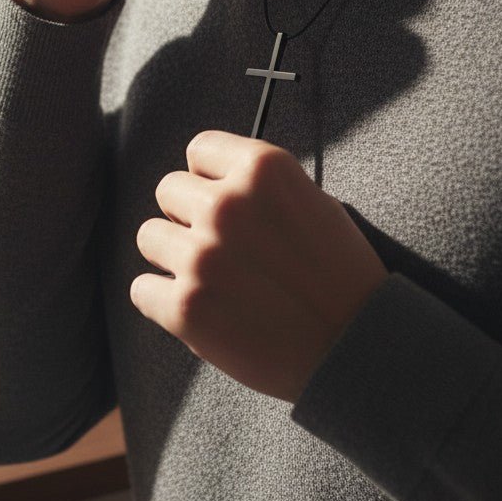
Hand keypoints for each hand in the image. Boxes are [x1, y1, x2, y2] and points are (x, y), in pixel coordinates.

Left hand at [131, 130, 388, 403]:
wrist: (359, 351)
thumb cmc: (340, 277)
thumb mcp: (313, 203)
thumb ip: (258, 186)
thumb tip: (209, 181)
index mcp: (262, 169)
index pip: (199, 149)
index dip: (209, 178)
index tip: (222, 201)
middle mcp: (227, 204)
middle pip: (168, 190)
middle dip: (187, 216)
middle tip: (219, 247)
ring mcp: (202, 256)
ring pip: (149, 236)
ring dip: (172, 258)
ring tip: (212, 281)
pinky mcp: (185, 306)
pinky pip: (142, 289)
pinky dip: (163, 302)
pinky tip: (199, 311)